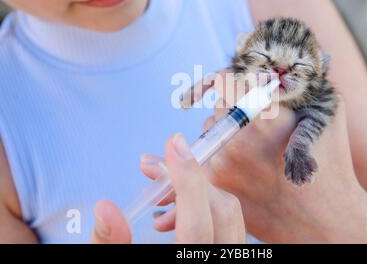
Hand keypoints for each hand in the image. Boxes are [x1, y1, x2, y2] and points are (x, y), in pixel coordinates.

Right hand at [92, 134, 245, 243]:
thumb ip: (110, 244)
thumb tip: (107, 208)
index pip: (197, 222)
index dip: (187, 179)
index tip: (173, 144)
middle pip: (220, 209)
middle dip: (187, 181)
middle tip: (151, 170)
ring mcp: (230, 260)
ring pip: (227, 213)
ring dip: (194, 194)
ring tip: (158, 201)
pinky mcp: (230, 253)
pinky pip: (226, 223)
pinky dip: (203, 208)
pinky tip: (173, 218)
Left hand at [204, 74, 366, 242]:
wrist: (325, 221)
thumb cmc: (331, 164)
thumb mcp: (326, 112)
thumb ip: (304, 79)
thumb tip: (283, 60)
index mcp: (261, 115)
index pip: (223, 81)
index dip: (233, 80)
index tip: (240, 85)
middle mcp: (234, 139)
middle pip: (217, 107)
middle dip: (233, 108)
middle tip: (255, 124)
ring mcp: (220, 165)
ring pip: (209, 132)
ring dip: (225, 133)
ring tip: (254, 150)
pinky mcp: (214, 186)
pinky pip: (203, 157)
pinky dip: (215, 155)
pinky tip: (237, 165)